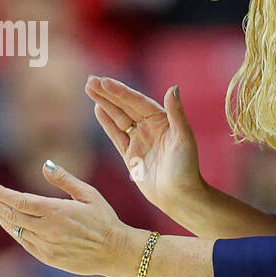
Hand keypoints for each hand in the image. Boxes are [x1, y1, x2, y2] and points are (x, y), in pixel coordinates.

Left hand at [0, 161, 136, 276]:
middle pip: (10, 215)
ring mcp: (46, 245)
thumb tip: (45, 164)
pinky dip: (13, 230)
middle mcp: (47, 229)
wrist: (115, 252)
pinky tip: (6, 222)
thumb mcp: (89, 194)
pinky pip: (24, 242)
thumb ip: (65, 179)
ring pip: (14, 229)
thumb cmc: (104, 220)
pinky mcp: (48, 257)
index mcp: (57, 211)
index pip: (19, 201)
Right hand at [85, 75, 203, 214]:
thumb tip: (173, 87)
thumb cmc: (186, 168)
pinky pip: (116, 135)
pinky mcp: (131, 156)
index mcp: (162, 121)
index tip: (104, 81)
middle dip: (108, 93)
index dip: (120, 92)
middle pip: (125, 107)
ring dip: (104, 104)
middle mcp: (150, 128)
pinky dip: (107, 123)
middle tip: (90, 80)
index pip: (137, 102)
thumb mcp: (183, 138)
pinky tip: (97, 109)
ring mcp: (140, 141)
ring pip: (118, 118)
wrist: (179, 196)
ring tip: (90, 88)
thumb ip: (177, 113)